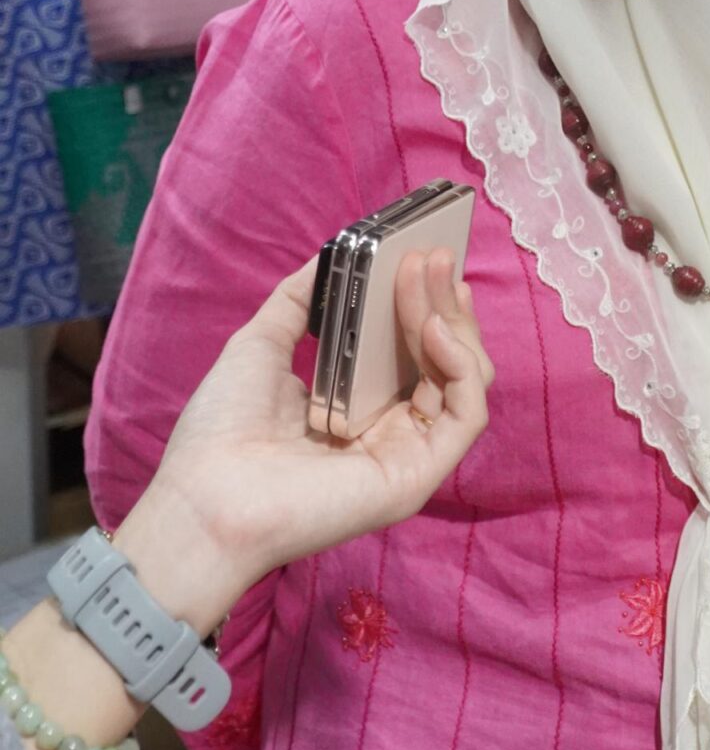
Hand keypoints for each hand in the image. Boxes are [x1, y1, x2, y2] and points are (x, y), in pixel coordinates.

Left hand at [115, 248, 492, 633]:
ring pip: (464, 379)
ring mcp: (408, 453)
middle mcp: (391, 428)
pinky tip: (433, 327)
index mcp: (359, 404)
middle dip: (441, 299)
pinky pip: (466, 415)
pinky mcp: (417, 474)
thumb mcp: (261, 344)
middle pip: (446, 358)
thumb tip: (331, 252)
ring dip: (452, 320)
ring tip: (425, 276)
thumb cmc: (222, 431)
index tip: (423, 253)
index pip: (414, 349)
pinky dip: (460, 364)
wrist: (203, 497)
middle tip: (432, 253)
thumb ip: (301, 300)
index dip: (424, 301)